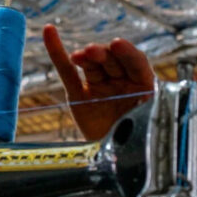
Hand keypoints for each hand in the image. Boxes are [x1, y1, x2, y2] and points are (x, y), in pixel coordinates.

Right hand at [43, 25, 154, 140]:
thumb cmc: (138, 142)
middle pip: (113, 61)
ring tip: (80, 56)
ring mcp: (100, 86)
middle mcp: (123, 81)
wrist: (115, 163)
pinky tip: (49, 32)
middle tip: (93, 51)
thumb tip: (147, 96)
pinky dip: (58, 53)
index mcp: (144, 84)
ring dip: (87, 57)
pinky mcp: (79, 96)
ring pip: (92, 66)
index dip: (128, 53)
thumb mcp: (147, 122)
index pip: (137, 62)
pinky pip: (68, 73)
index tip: (117, 44)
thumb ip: (146, 106)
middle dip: (104, 54)